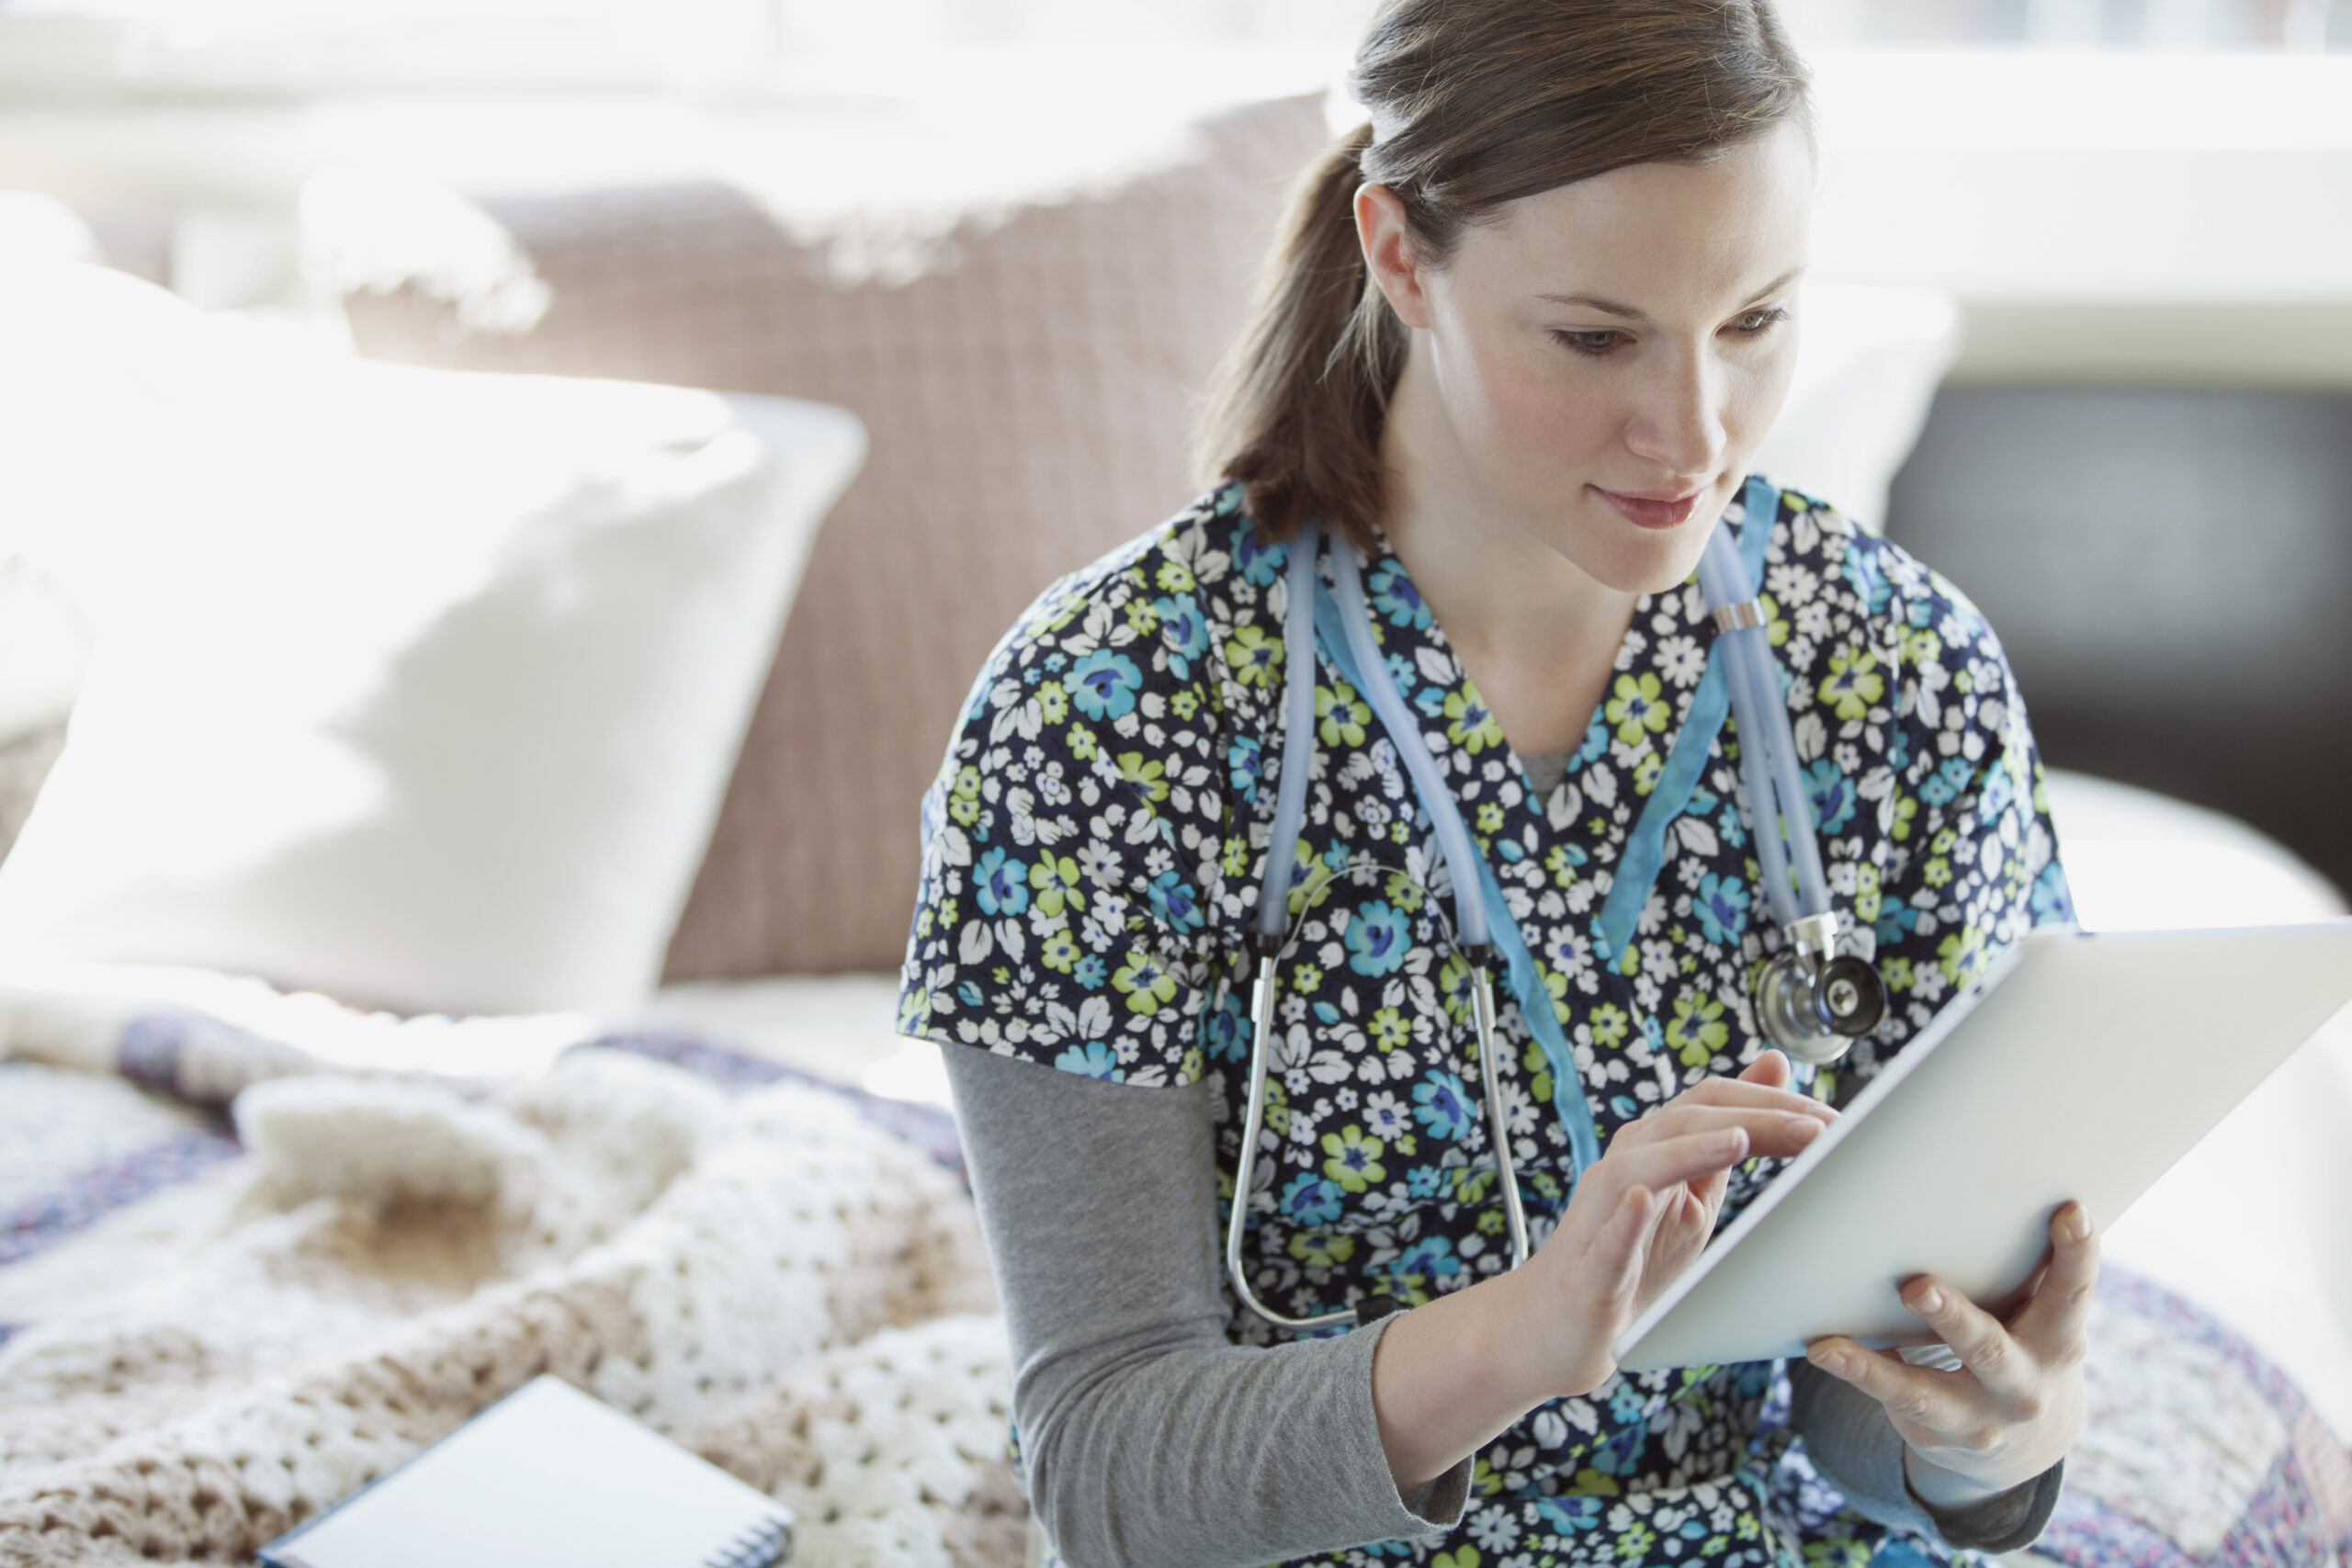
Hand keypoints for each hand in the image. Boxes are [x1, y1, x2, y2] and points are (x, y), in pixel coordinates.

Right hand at [1511, 1048, 1836, 1399]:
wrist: (1562, 1325)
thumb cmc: (1635, 1261)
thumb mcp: (1697, 1193)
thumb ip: (1732, 1135)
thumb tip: (1776, 1064)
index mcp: (1657, 1148)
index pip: (1714, 1103)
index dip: (1774, 1102)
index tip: (1835, 1119)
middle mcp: (1626, 1166)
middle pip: (1687, 1120)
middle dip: (1756, 1118)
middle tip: (1820, 1128)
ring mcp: (1602, 1213)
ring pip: (1642, 1163)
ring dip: (1693, 1149)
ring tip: (1741, 1140)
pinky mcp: (1590, 1266)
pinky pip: (1606, 1236)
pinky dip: (1625, 1215)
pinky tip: (1645, 1200)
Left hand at [1805, 1202, 2096, 1506]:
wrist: (2024, 1444)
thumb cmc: (2023, 1344)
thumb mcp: (2039, 1318)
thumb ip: (2026, 1269)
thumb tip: (1992, 1179)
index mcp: (2057, 1343)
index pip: (2072, 1295)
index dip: (2077, 1255)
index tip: (2070, 1210)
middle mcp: (2023, 1387)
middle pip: (1988, 1351)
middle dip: (1952, 1320)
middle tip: (1916, 1286)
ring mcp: (1979, 1419)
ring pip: (1923, 1393)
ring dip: (1876, 1368)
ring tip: (1830, 1346)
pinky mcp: (1937, 1434)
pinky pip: (1891, 1402)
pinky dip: (1856, 1375)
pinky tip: (1823, 1350)